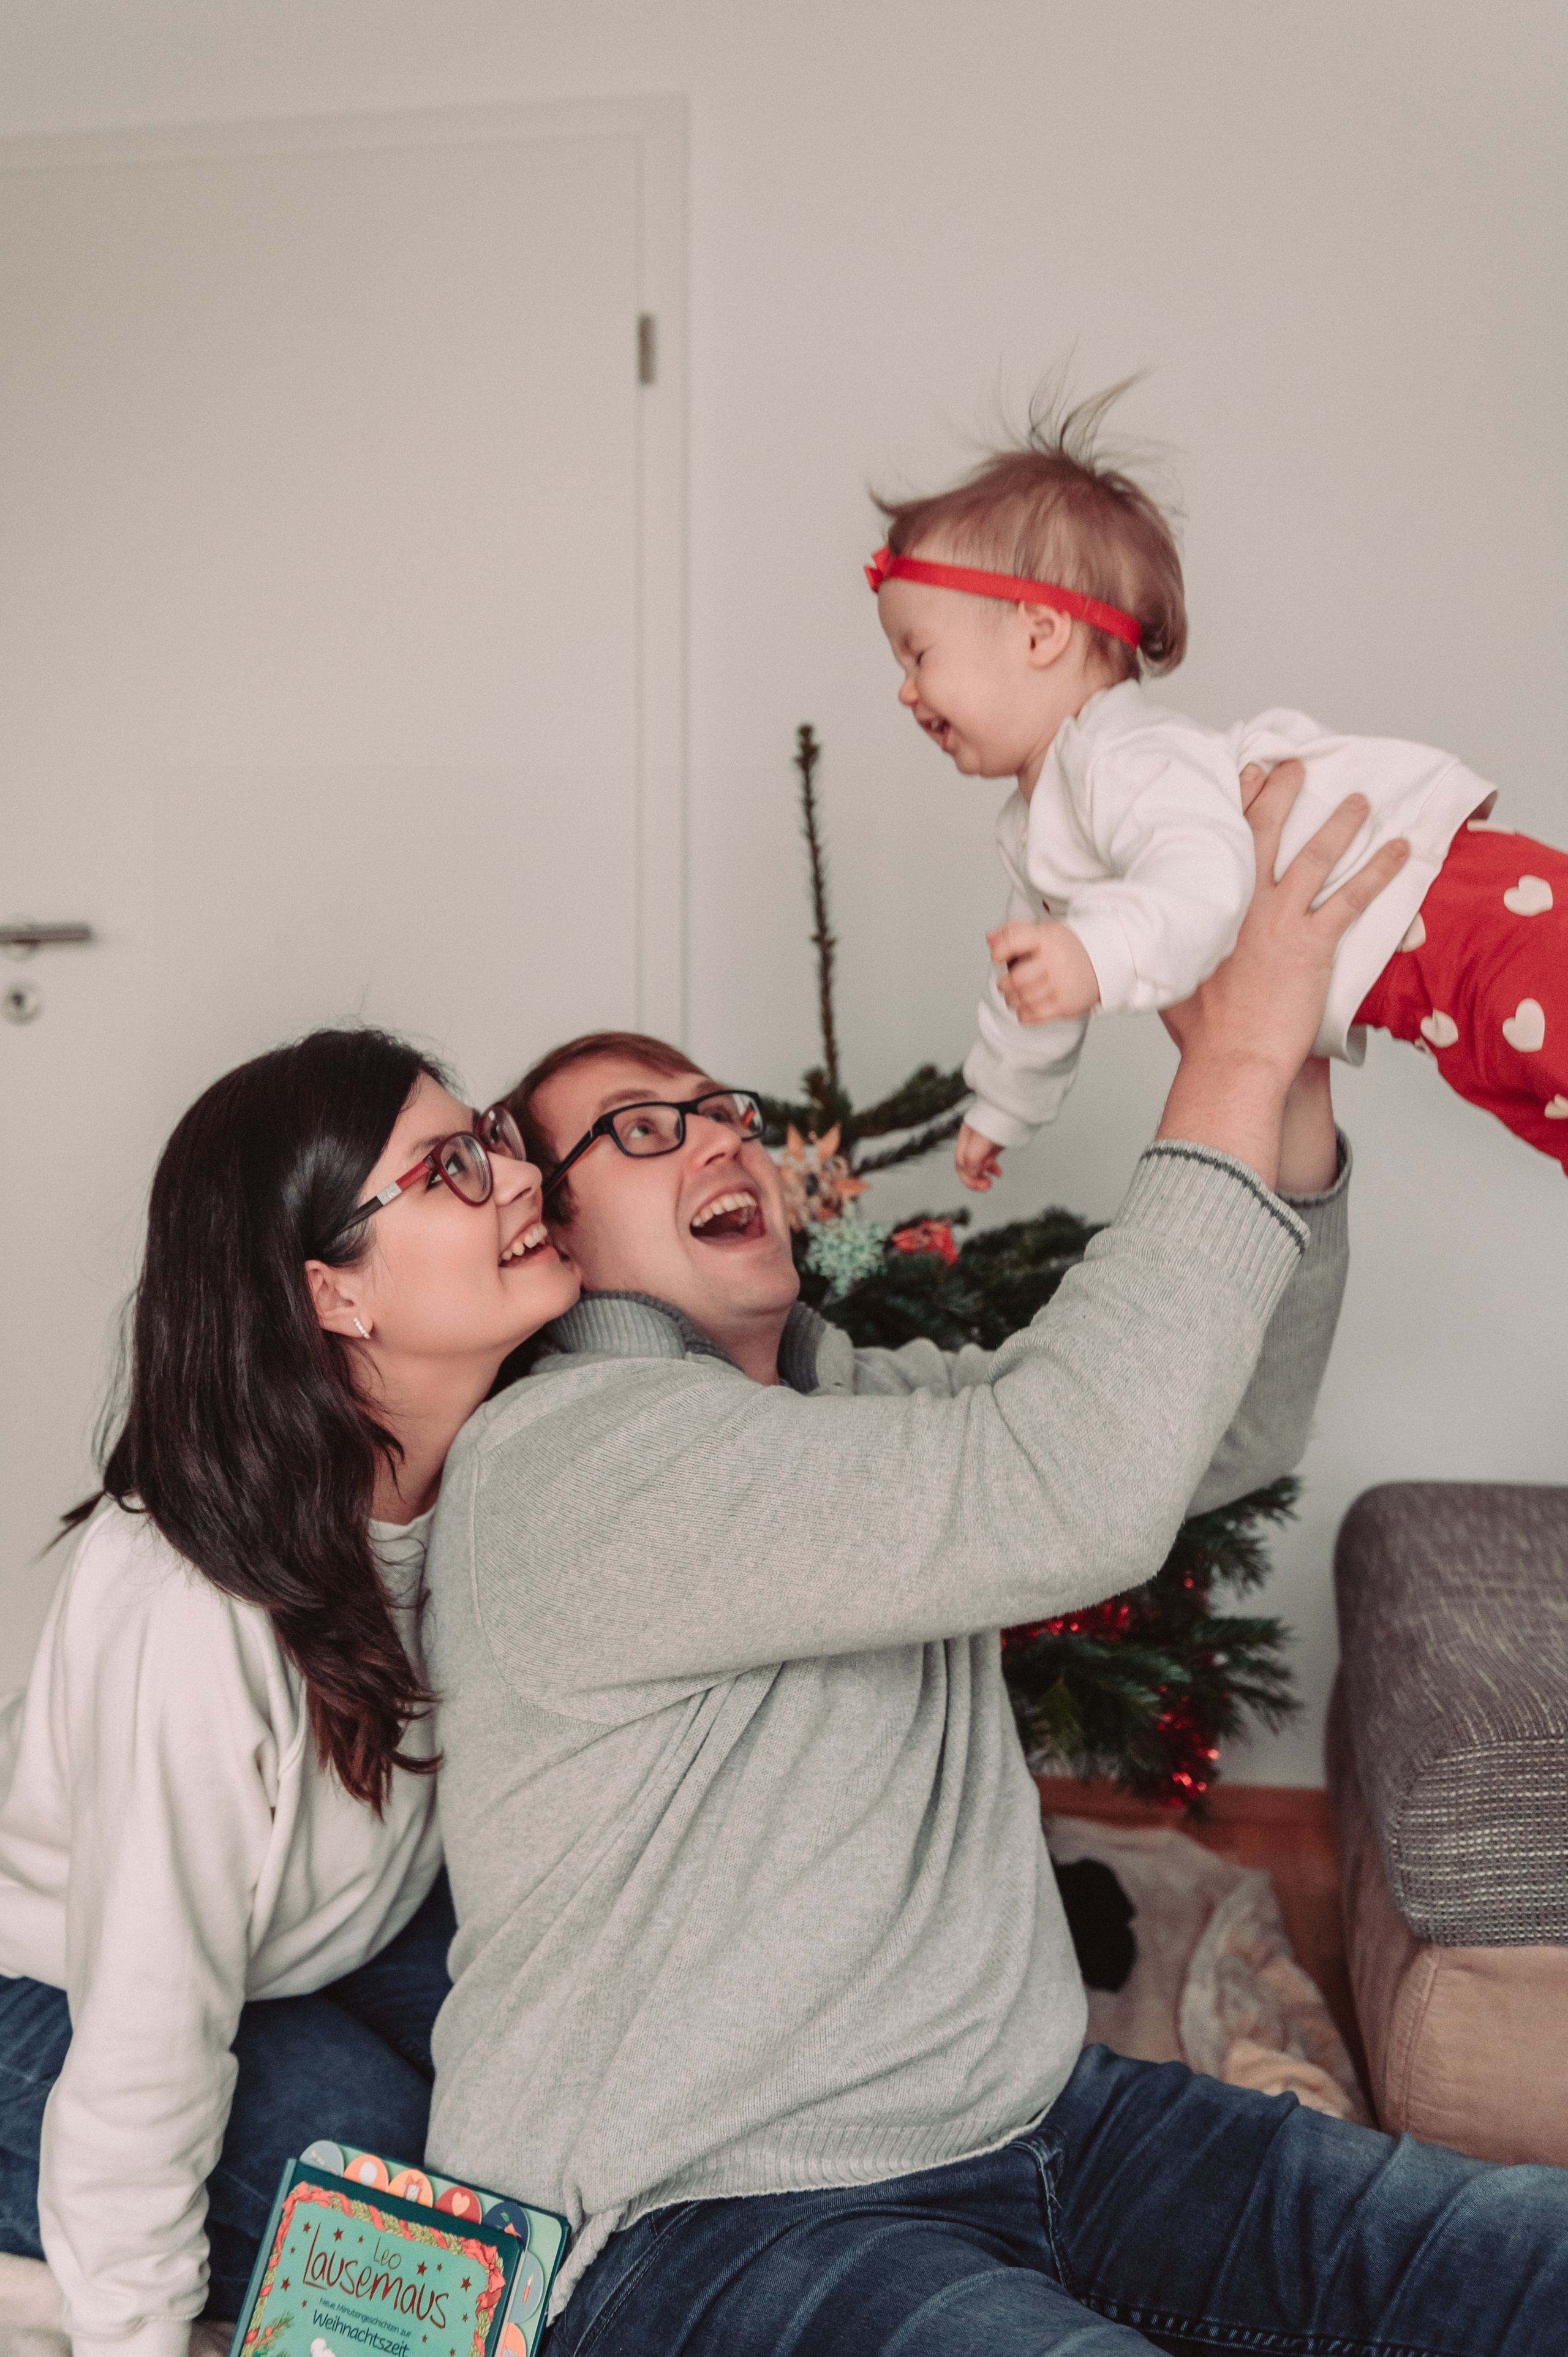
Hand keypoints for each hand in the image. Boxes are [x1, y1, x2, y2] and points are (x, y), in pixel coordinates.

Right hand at [955, 1122, 1005, 1192]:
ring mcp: (983, 1140)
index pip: (961, 1164)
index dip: (969, 1178)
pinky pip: (988, 1157)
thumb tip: (971, 1173)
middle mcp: (972, 1138)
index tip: (983, 1185)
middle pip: (966, 1165)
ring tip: (991, 1180)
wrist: (1018, 1104)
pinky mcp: (994, 1140)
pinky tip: (998, 1172)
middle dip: (974, 1178)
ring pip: (977, 1162)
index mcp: (966, 1137)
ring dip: (982, 1174)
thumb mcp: (982, 1140)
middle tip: (987, 1186)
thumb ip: (972, 1157)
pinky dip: (991, 1167)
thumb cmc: (1001, 1117)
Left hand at [988, 919, 1100, 1025]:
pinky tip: (1025, 1007)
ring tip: (1014, 996)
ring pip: (1022, 999)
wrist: (1105, 962)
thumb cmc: (1066, 948)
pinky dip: (1023, 1014)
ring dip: (1011, 1000)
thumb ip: (1013, 932)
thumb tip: (990, 939)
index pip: (1014, 940)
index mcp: (1047, 938)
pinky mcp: (1066, 1005)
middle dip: (1004, 984)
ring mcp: (1062, 984)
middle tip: (1006, 984)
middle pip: (1016, 979)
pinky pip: (1033, 1015)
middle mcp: (1055, 960)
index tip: (998, 958)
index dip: (1000, 950)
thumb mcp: (1043, 931)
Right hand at [1156, 759, 1408, 1188]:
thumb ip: (1173, 951)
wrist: (1231, 1059)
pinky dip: (1378, 871)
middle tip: (1297, 766)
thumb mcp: (1173, 980)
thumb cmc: (1203, 1032)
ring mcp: (1279, 921)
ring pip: (1314, 857)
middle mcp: (1244, 904)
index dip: (1236, 803)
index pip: (1221, 841)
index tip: (1248, 772)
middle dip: (1282, 793)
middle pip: (1264, 832)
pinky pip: (1351, 898)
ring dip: (1340, 824)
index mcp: (1209, 909)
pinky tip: (1398, 849)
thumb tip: (1152, 942)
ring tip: (1360, 800)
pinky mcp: (1313, 945)